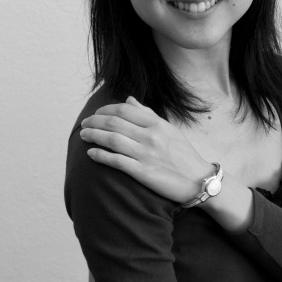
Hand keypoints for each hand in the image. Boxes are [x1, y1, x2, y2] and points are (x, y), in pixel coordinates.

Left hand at [80, 97, 213, 203]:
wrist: (198, 180)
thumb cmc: (183, 154)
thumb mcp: (169, 129)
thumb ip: (148, 114)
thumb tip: (129, 100)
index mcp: (157, 124)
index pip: (125, 110)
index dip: (106, 110)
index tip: (96, 113)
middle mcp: (150, 136)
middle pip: (114, 123)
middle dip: (94, 121)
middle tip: (84, 124)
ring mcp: (146, 154)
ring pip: (112, 140)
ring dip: (93, 136)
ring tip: (83, 135)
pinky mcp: (143, 172)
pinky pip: (116, 161)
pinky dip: (101, 156)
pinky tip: (91, 154)